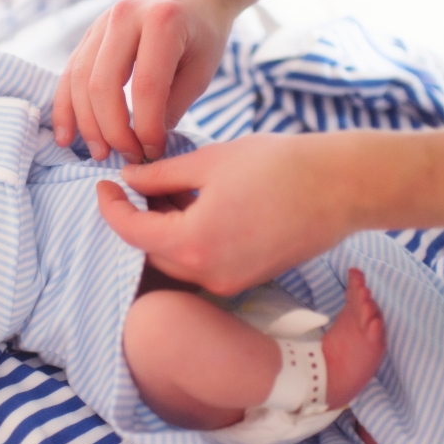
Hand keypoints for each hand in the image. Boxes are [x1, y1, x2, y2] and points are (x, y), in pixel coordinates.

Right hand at [53, 0, 234, 162]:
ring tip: (100, 154)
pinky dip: (65, 107)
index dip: (146, 127)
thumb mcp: (202, 69)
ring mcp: (101, 22)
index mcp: (162, 21)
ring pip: (79, 81)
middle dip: (112, 130)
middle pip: (103, 85)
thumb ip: (173, 106)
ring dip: (86, 124)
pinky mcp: (89, 33)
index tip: (154, 152)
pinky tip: (67, 136)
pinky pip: (69, 73)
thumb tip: (144, 145)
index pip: (146, 87)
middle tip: (127, 157)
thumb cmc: (204, 32)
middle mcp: (124, 16)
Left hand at [96, 133, 364, 295]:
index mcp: (194, 242)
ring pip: (176, 261)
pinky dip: (189, 240)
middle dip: (137, 219)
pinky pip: (202, 265)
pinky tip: (195, 207)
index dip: (111, 207)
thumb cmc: (278, 165)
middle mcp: (208, 273)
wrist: (339, 187)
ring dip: (163, 230)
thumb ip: (162, 175)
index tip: (104, 184)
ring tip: (167, 191)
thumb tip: (129, 179)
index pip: (131, 231)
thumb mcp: (210, 161)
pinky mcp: (247, 279)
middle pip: (151, 251)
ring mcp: (229, 281)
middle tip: (134, 183)